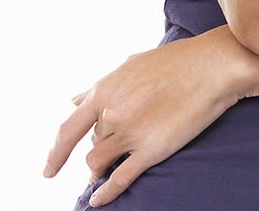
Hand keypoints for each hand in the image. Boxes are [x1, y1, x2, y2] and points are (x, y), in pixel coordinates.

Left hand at [42, 28, 256, 206]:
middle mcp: (111, 112)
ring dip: (100, 170)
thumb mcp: (130, 66)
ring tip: (105, 173)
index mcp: (104, 89)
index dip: (55, 153)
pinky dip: (106, 193)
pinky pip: (120, 179)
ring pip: (98, 163)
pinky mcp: (151, 150)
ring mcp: (130, 132)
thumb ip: (100, 86)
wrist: (210, 66)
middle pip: (91, 144)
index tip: (48, 170)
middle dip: (99, 149)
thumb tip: (75, 99)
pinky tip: (99, 200)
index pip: (69, 130)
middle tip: (110, 151)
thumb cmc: (174, 62)